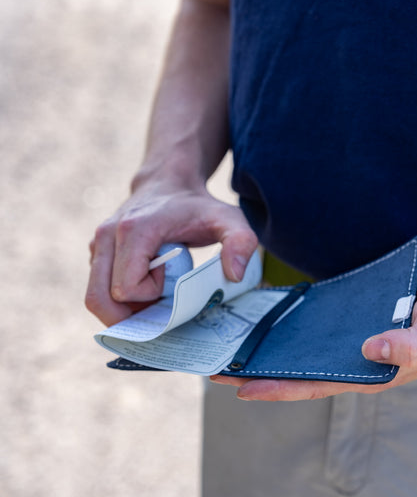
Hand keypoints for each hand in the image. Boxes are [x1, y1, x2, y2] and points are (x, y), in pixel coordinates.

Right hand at [85, 180, 256, 325]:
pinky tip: (145, 288)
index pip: (128, 288)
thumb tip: (235, 276)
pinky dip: (118, 301)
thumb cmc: (198, 206)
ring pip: (95, 298)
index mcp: (133, 230)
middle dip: (131, 314)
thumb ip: (241, 242)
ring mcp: (97, 245)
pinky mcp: (96, 252)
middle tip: (160, 302)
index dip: (152, 295)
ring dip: (123, 310)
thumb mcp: (229, 220)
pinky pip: (97, 290)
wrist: (169, 182)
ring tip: (153, 296)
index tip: (173, 277)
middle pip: (101, 300)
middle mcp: (106, 236)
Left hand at [211, 282, 416, 400]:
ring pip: (303, 356)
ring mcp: (353, 351)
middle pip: (297, 374)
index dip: (274, 387)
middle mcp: (355, 366)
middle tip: (215, 367)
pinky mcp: (355, 332)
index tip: (236, 386)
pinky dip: (291, 333)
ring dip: (269, 354)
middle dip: (258, 373)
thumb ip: (409, 343)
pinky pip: (315, 336)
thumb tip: (371, 348)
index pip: (312, 385)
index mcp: (369, 374)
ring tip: (232, 346)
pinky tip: (270, 322)